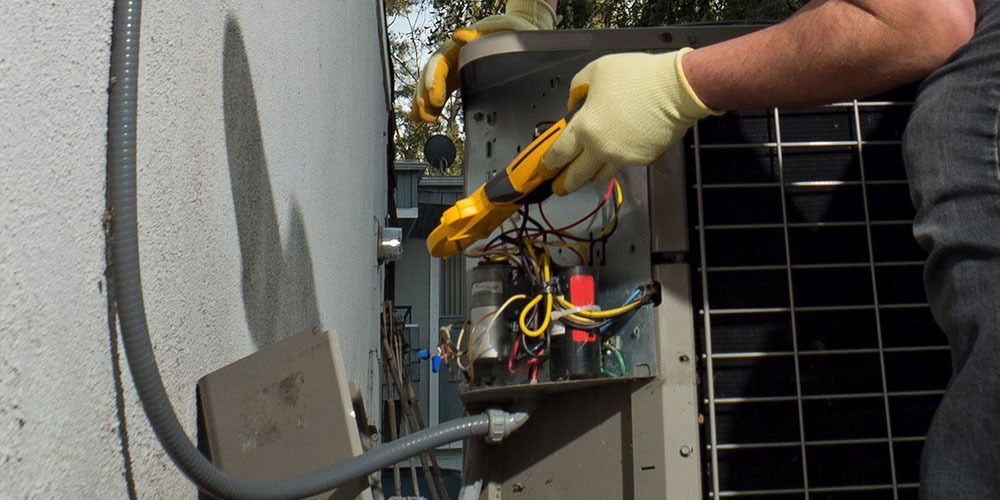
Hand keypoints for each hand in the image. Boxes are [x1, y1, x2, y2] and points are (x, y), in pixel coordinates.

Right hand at [411, 0, 555, 121]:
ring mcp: (455, 66)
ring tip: (422, 118)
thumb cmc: (511, 30)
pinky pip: (440, 89)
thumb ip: (481, 32)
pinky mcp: (459, 76)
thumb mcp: (500, 28)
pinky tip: (425, 116)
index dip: (435, 80)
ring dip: (425, 101)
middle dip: (425, 94)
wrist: (519, 30)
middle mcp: (454, 55)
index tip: (435, 98)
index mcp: (462, 45)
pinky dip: (431, 103)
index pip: (440, 62)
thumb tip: (459, 35)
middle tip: (425, 113)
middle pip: (432, 75)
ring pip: (432, 83)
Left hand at [542, 48, 722, 194]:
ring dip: (591, 174)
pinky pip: (625, 164)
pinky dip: (618, 160)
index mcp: (585, 128)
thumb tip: (575, 103)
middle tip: (559, 187)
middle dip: (565, 184)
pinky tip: (620, 149)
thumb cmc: (637, 76)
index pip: (560, 153)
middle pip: (577, 175)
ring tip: (588, 171)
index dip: (549, 164)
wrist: (677, 89)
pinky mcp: (643, 159)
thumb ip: (578, 88)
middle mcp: (602, 148)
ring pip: (601, 175)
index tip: (544, 170)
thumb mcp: (597, 70)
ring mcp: (624, 157)